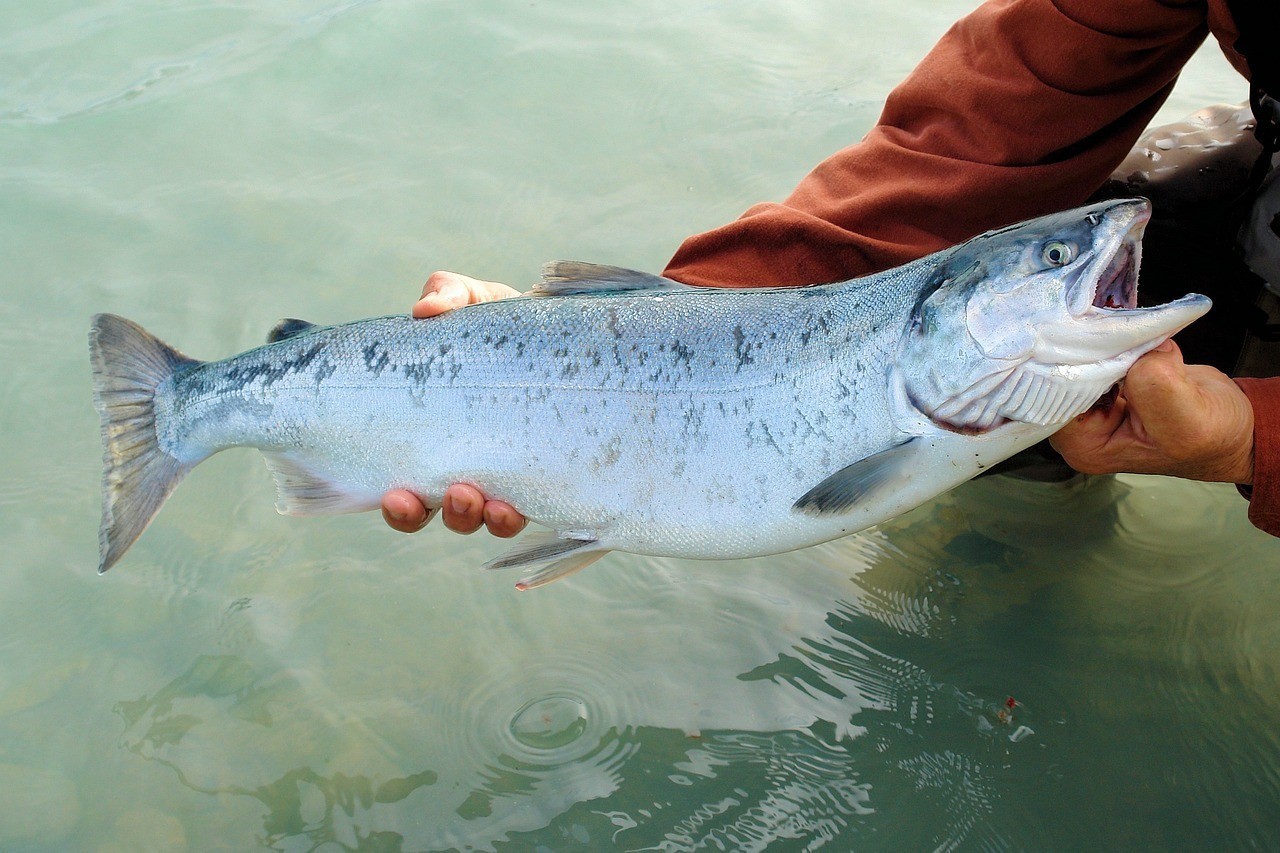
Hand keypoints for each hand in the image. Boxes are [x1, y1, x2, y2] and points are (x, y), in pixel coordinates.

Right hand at [382, 271, 526, 535]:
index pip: (407, 485)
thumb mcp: (475, 303)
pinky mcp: (546, 473)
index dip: (399, 504)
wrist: (566, 333)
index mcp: (437, 436)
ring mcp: (507, 473)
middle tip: (444, 498)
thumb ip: (448, 295)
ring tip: (483, 503)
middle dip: (439, 514)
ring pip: (483, 517)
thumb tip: (425, 309)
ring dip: (477, 517)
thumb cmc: (506, 324)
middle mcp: (467, 464)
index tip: (395, 494)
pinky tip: (514, 506)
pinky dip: (516, 512)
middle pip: (441, 512)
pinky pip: (530, 508)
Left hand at [1049, 340, 1254, 484]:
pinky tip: (1135, 335)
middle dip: (1085, 349)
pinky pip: (1100, 351)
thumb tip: (1137, 350)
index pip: (1054, 398)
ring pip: (1080, 360)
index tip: (1090, 340)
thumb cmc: (1211, 435)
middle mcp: (1080, 427)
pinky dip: (1118, 338)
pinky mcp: (1109, 380)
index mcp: (1085, 446)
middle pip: (1061, 377)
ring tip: (1124, 330)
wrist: (1233, 426)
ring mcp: (1092, 403)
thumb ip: (1153, 385)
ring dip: (1104, 340)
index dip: (1069, 367)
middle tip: (1106, 325)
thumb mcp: (1184, 416)